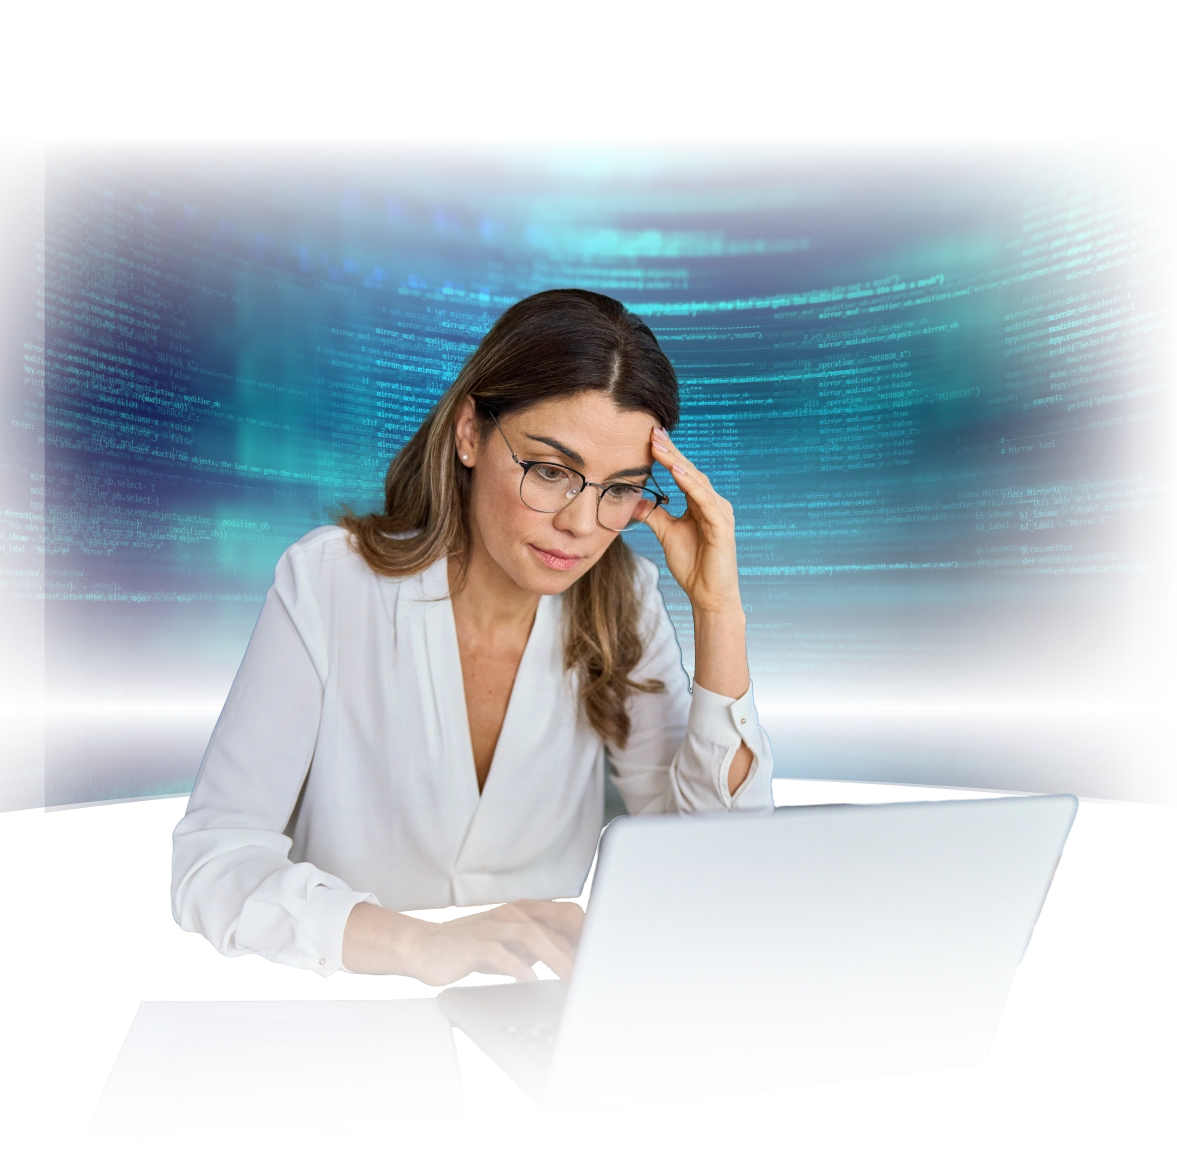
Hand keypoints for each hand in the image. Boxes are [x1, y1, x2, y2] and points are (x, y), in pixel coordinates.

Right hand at [404, 898, 584, 986]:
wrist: (425, 946)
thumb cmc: (471, 946)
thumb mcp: (511, 944)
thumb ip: (539, 947)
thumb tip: (574, 959)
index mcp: (525, 912)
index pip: (566, 917)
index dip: (588, 934)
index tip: (607, 955)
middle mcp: (512, 914)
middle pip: (554, 925)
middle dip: (578, 948)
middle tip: (595, 972)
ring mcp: (493, 927)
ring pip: (531, 935)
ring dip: (555, 957)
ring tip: (570, 978)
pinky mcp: (473, 944)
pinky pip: (497, 952)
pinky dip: (514, 963)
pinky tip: (526, 976)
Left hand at [643, 425, 741, 614]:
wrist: (708, 595)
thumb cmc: (693, 565)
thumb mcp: (667, 534)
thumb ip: (654, 515)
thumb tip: (635, 500)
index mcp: (701, 503)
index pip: (683, 473)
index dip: (668, 455)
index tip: (649, 437)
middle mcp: (713, 503)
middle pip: (690, 471)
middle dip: (671, 452)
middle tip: (653, 432)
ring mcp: (720, 513)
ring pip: (697, 482)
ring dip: (678, 463)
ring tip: (660, 447)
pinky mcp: (722, 526)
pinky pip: (705, 501)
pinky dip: (691, 485)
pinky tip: (677, 473)